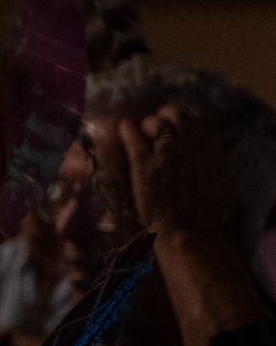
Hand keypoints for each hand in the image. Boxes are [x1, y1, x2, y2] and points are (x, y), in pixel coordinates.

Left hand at [119, 106, 238, 244]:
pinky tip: (124, 128)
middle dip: (166, 116)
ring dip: (148, 124)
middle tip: (157, 127)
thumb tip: (212, 150)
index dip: (188, 119)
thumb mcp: (221, 180)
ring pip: (156, 122)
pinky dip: (128, 131)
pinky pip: (134, 139)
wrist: (190, 232)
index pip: (201, 117)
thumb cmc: (210, 213)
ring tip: (142, 131)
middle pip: (177, 113)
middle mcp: (190, 145)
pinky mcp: (144, 165)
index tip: (181, 125)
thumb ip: (214, 160)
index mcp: (210, 149)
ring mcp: (166, 153)